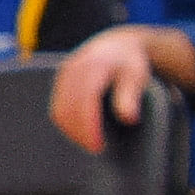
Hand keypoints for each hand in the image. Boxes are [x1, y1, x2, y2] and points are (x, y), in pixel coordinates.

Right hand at [50, 26, 165, 150]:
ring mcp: (63, 75)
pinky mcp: (59, 82)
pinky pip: (57, 107)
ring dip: (72, 130)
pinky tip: (82, 131)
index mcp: (93, 66)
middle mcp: (73, 69)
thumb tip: (128, 119)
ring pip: (59, 110)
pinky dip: (67, 122)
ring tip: (91, 142)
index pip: (85, 102)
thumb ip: (130, 95)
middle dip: (80, 132)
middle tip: (96, 148)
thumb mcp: (137, 76)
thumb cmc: (130, 64)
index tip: (98, 145)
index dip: (89, 126)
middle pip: (68, 109)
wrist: (116, 45)